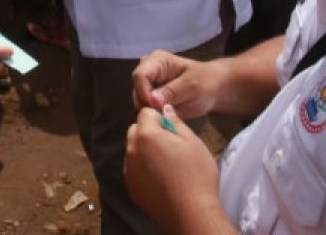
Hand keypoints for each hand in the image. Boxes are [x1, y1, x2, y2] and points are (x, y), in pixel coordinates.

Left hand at [125, 105, 228, 234]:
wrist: (192, 214)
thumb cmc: (196, 176)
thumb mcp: (192, 141)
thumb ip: (175, 122)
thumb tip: (165, 110)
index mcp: (146, 135)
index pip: (146, 113)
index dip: (160, 118)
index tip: (172, 130)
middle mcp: (132, 151)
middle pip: (136, 131)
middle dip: (150, 133)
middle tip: (171, 147)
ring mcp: (129, 171)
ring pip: (134, 151)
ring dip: (146, 151)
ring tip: (168, 165)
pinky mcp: (131, 188)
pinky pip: (134, 170)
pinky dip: (144, 169)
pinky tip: (162, 179)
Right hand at [131, 50, 228, 119]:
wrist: (214, 90)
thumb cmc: (205, 82)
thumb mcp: (192, 86)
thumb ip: (172, 92)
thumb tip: (152, 100)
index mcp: (157, 61)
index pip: (140, 76)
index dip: (144, 93)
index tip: (157, 108)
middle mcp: (148, 70)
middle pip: (137, 89)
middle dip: (147, 105)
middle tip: (163, 116)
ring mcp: (148, 85)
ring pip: (139, 101)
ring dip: (150, 112)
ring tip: (167, 117)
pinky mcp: (151, 98)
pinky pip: (145, 109)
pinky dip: (154, 116)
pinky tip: (166, 118)